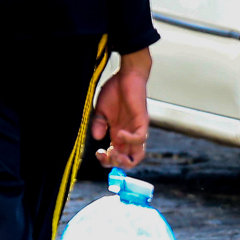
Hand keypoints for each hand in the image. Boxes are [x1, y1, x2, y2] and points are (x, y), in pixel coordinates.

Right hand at [92, 47, 150, 168]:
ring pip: (138, 155)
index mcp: (119, 135)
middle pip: (129, 161)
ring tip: (113, 152)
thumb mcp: (101, 110)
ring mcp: (137, 130)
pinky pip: (140, 138)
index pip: (117, 156)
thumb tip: (96, 138)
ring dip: (125, 159)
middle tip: (105, 156)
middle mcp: (129, 136)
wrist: (127, 76)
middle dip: (116, 164)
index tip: (97, 152)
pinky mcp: (142, 122)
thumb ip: (98, 124)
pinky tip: (118, 134)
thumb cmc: (114, 91)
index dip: (107, 160)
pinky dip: (130, 140)